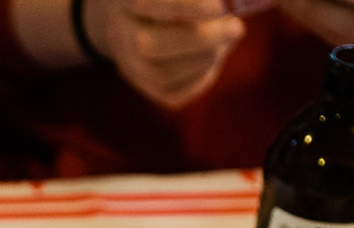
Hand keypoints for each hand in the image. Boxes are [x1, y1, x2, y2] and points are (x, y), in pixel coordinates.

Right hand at [82, 0, 247, 109]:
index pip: (146, 3)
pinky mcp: (145, 86)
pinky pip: (174, 93)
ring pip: (162, 74)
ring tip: (228, 37)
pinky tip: (213, 57)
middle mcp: (117, 33)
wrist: (133, 16)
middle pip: (149, 46)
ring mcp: (127, 63)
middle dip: (201, 40)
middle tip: (236, 27)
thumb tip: (228, 4)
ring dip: (206, 58)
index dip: (185, 7)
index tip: (219, 8)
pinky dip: (202, 77)